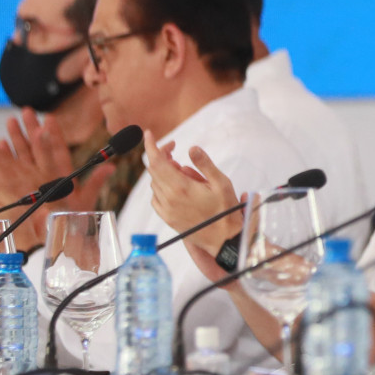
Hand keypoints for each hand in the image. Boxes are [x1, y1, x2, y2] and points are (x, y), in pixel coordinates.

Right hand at [9, 110, 109, 215]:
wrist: (63, 239)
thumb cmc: (77, 221)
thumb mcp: (87, 200)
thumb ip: (96, 182)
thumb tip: (111, 167)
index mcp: (63, 176)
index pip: (58, 151)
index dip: (55, 135)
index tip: (50, 118)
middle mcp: (48, 176)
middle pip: (39, 148)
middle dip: (32, 129)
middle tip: (27, 110)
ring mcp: (35, 182)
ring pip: (24, 156)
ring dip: (17, 139)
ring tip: (11, 121)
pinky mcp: (23, 191)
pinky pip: (11, 172)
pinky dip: (6, 158)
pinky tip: (0, 143)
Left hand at [143, 134, 240, 256]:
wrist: (223, 239)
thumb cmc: (225, 211)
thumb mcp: (221, 183)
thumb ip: (204, 164)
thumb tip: (192, 148)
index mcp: (180, 187)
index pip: (157, 161)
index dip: (151, 145)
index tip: (149, 134)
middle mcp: (169, 198)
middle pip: (154, 170)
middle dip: (161, 156)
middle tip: (174, 150)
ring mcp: (166, 209)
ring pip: (155, 182)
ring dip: (163, 172)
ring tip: (183, 172)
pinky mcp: (167, 218)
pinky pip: (156, 197)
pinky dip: (162, 186)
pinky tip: (176, 187)